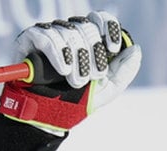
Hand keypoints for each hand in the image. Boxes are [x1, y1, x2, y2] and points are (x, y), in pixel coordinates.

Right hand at [0, 12, 140, 134]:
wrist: (48, 115)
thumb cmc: (76, 101)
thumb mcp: (107, 89)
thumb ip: (124, 70)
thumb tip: (135, 48)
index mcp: (87, 39)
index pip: (100, 19)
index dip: (109, 29)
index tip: (112, 49)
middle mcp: (69, 32)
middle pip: (86, 27)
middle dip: (92, 54)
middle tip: (92, 77)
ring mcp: (50, 34)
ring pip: (68, 33)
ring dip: (76, 60)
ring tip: (76, 81)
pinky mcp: (31, 39)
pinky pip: (48, 37)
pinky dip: (58, 54)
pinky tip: (64, 69)